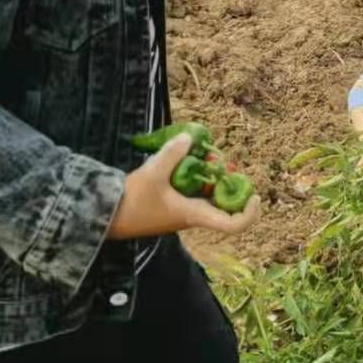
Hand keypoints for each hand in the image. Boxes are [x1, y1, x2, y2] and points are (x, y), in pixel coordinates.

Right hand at [108, 133, 261, 238]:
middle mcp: (193, 215)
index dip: (250, 214)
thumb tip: (189, 137)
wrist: (106, 215)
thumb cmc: (131, 202)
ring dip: (211, 175)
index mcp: (195, 215)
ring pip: (208, 194)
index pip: (233, 225)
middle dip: (229, 182)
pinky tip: (188, 156)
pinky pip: (194, 189)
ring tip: (206, 152)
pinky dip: (196, 174)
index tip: (256, 195)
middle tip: (226, 161)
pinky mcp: (172, 203)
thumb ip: (172, 154)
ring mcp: (183, 210)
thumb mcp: (152, 173)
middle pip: (224, 203)